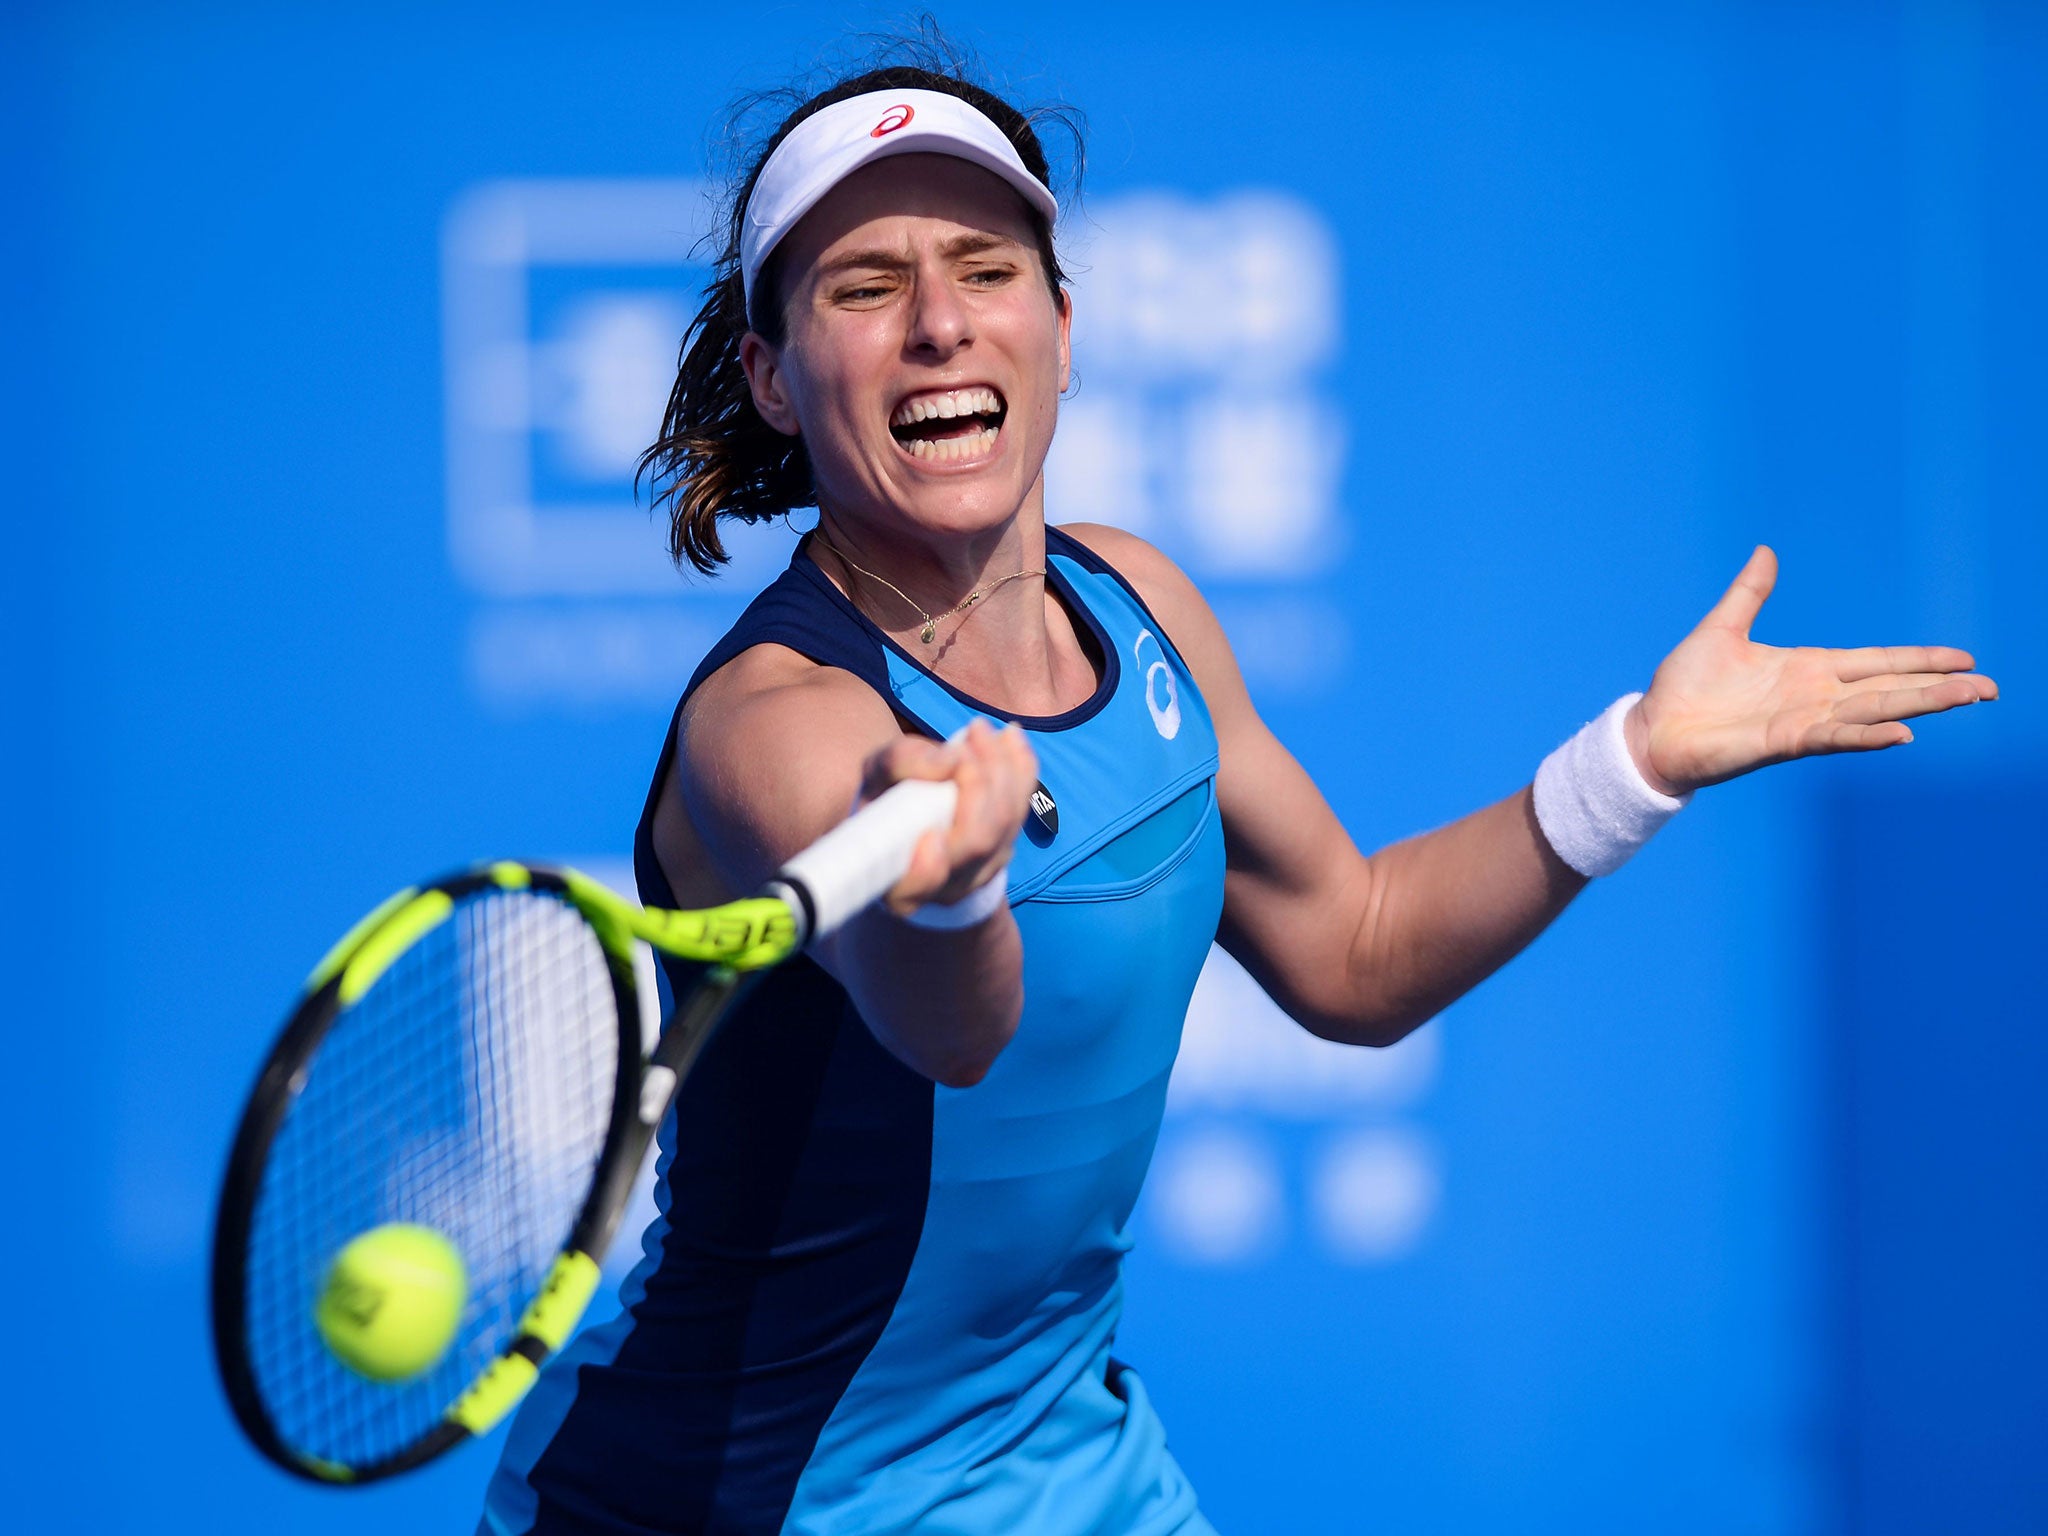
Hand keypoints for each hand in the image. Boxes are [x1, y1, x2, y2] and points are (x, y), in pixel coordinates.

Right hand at [858, 720, 1037, 914]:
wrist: (907, 817)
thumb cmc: (885, 797)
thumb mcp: (876, 775)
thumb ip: (900, 764)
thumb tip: (950, 760)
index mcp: (897, 885)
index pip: (916, 889)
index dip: (928, 871)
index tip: (930, 837)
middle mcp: (943, 891)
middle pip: (977, 842)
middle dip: (978, 781)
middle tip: (964, 735)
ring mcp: (980, 875)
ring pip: (1005, 823)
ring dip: (1000, 766)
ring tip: (981, 729)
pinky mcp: (1004, 850)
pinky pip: (1022, 809)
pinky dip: (1020, 769)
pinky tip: (1011, 736)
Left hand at [1628, 546, 1997, 793]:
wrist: (1650, 729)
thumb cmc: (1684, 687)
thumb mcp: (1722, 629)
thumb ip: (1750, 593)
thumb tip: (1767, 551)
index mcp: (1807, 669)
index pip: (1877, 661)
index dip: (1919, 659)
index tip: (1964, 658)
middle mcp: (1814, 696)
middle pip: (1890, 687)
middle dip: (1940, 685)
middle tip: (1990, 686)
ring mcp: (1802, 721)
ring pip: (1874, 710)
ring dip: (1921, 705)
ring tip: (1968, 698)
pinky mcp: (1781, 742)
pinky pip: (1832, 737)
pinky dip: (1866, 735)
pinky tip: (1901, 732)